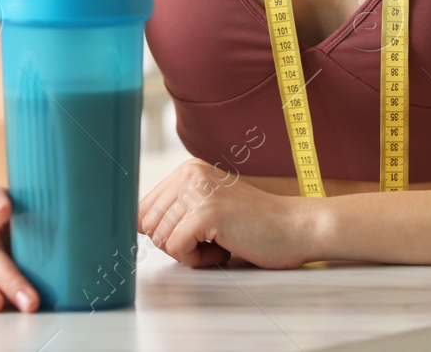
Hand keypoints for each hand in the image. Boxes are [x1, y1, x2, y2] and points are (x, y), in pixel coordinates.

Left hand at [137, 158, 318, 269]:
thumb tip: (135, 225)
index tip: (193, 235)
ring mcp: (197, 191)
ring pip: (161, 239)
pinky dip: (198, 260)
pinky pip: (177, 249)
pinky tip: (223, 249)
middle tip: (211, 240)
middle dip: (176, 244)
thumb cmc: (254, 225)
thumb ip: (174, 211)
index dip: (163, 232)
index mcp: (186, 170)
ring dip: (189, 252)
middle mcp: (189, 174)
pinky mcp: (206, 213)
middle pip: (148, 226)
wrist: (296, 228)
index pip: (142, 209)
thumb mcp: (207, 207)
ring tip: (220, 242)